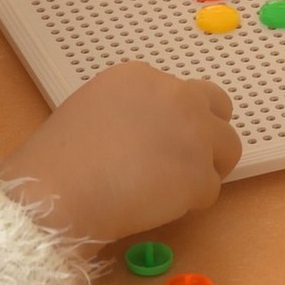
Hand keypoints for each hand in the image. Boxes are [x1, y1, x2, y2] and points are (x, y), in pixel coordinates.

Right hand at [0, 61, 241, 248]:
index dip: (175, 120)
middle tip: (184, 162)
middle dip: (209, 133)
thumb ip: (131, 113)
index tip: (157, 143)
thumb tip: (150, 136)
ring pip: (228, 149)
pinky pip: (210, 191)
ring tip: (171, 190)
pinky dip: (189, 204)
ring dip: (206, 169)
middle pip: (220, 108)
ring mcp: (194, 133)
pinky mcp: (201, 174)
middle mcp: (175, 95)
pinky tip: (155, 208)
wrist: (56, 193)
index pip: (182, 92)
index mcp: (141, 76)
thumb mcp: (92, 111)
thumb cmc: (56, 161)